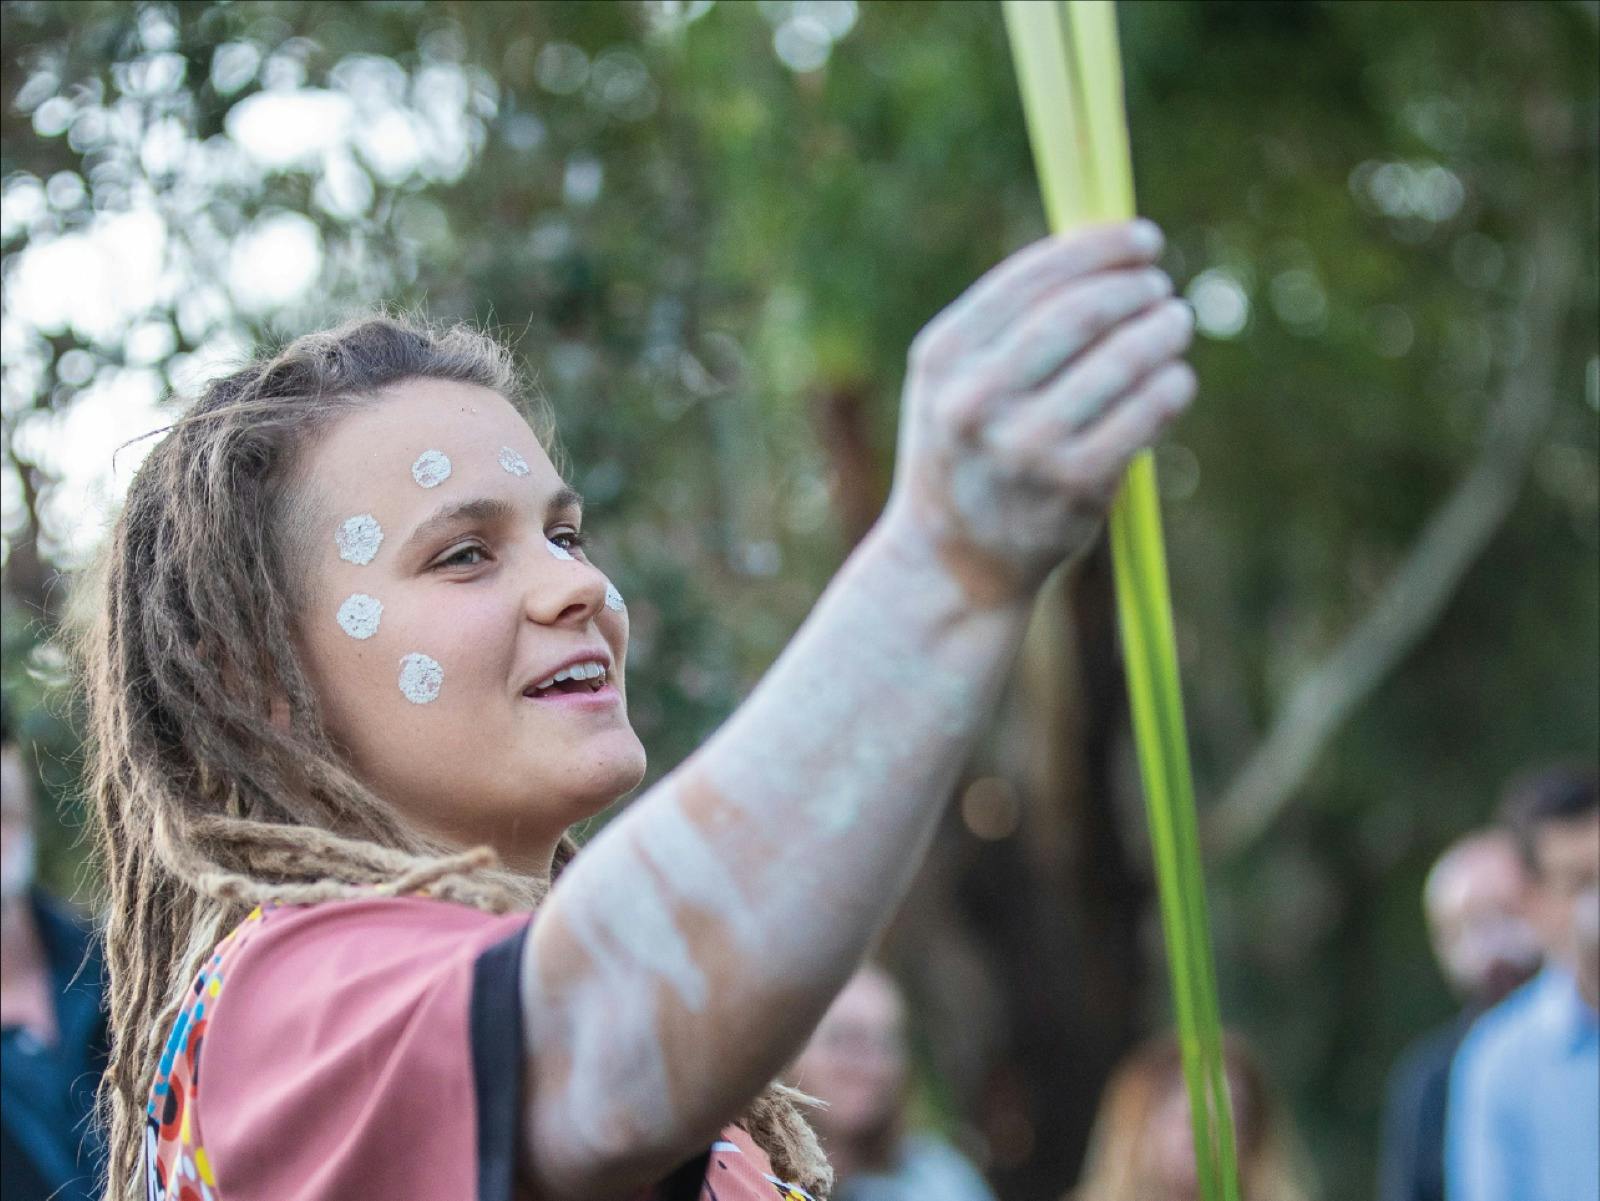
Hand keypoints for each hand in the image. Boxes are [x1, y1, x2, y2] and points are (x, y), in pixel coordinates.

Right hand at [882, 219, 1195, 605]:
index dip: (1100, 248)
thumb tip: (1105, 249)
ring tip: (1175, 325)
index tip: (1143, 240)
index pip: (1032, 278)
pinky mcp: (1074, 487)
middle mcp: (977, 400)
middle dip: (1135, 289)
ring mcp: (1026, 447)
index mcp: (943, 358)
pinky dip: (1171, 387)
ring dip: (1163, 332)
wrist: (953, 561)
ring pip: (1121, 361)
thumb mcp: (953, 381)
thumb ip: (1007, 321)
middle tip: (1162, 288)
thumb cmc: (965, 450)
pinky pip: (1144, 417)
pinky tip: (1176, 379)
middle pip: (1080, 314)